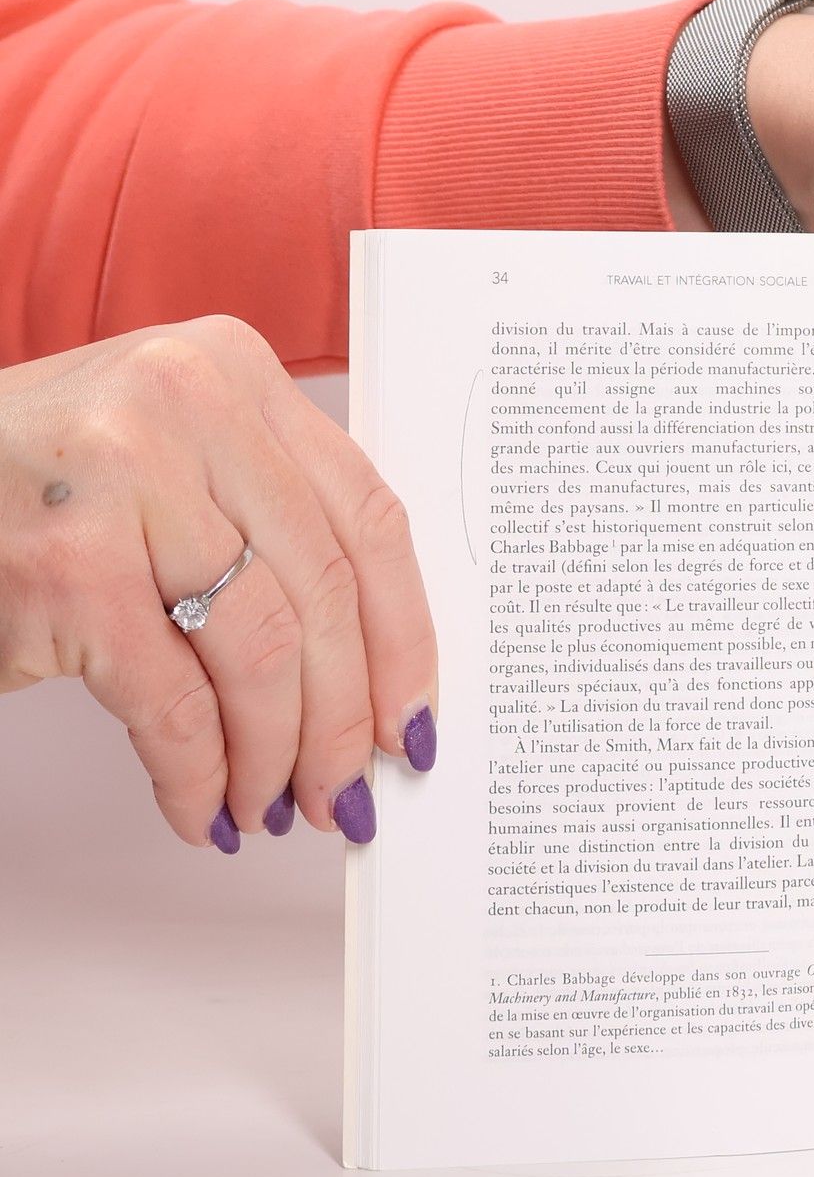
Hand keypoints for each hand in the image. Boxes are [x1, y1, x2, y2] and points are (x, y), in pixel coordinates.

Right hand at [0, 315, 435, 850]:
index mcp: (234, 368)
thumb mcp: (165, 446)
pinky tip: (202, 808)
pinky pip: (173, 702)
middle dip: (349, 713)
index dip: (403, 628)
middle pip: (325, 586)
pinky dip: (198, 775)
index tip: (413, 706)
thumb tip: (364, 655)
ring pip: (262, 650)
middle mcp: (190, 406)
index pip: (365, 511)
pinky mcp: (67, 567)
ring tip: (275, 805)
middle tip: (352, 786)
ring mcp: (126, 481)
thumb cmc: (29, 480)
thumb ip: (262, 507)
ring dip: (278, 755)